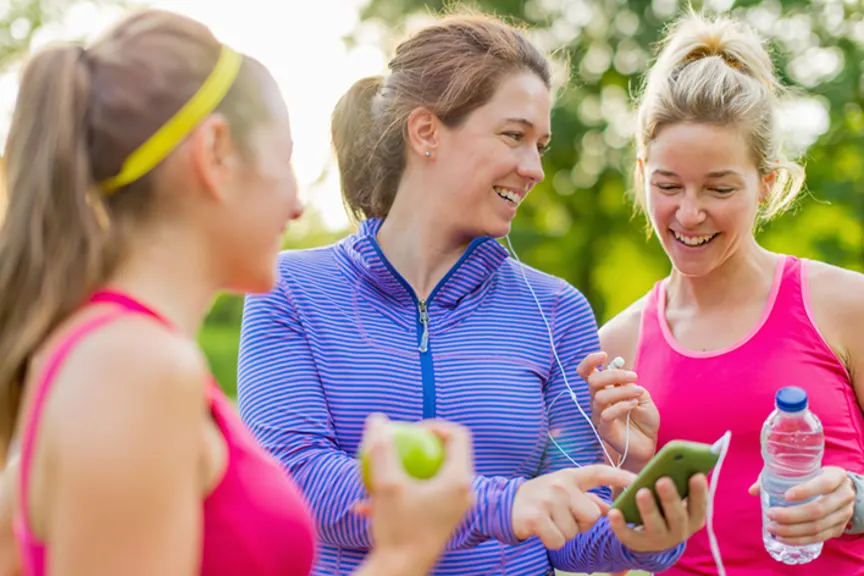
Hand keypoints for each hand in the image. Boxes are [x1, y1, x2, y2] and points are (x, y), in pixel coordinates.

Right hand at [354, 414, 473, 571]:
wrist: (403, 572)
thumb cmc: (397, 530)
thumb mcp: (386, 485)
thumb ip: (382, 449)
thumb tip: (377, 418)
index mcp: (460, 480)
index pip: (458, 435)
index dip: (435, 424)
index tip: (410, 428)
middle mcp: (464, 493)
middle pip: (447, 453)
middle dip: (420, 445)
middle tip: (397, 443)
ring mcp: (455, 508)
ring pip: (432, 475)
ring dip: (407, 470)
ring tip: (381, 469)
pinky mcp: (443, 519)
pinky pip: (425, 494)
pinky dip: (404, 490)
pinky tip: (370, 500)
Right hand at [512, 465, 636, 548]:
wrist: (504, 504)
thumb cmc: (540, 499)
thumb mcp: (562, 492)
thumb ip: (585, 498)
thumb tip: (609, 509)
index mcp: (569, 476)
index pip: (599, 472)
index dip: (620, 476)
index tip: (639, 480)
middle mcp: (560, 484)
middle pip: (591, 516)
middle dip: (581, 524)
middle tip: (563, 518)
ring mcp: (547, 500)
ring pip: (573, 532)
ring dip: (564, 533)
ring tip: (549, 521)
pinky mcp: (535, 517)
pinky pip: (558, 541)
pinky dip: (552, 541)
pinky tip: (542, 530)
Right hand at [579, 352, 658, 469]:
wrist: (649, 443)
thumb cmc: (644, 418)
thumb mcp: (641, 394)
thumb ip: (629, 383)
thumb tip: (619, 368)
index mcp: (604, 389)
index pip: (586, 372)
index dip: (590, 361)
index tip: (604, 355)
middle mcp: (597, 400)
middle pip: (593, 381)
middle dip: (614, 374)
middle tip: (634, 376)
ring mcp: (599, 415)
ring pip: (599, 396)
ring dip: (622, 391)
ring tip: (639, 393)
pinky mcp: (604, 430)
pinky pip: (605, 414)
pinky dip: (621, 406)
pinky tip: (634, 404)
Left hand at [608, 474, 707, 551]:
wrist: (652, 536)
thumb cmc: (666, 506)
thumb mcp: (676, 496)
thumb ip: (677, 482)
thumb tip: (675, 461)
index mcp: (693, 518)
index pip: (700, 506)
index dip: (699, 492)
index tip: (697, 475)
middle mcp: (679, 531)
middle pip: (677, 517)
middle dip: (670, 498)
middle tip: (663, 480)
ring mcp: (660, 540)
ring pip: (655, 526)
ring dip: (649, 509)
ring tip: (641, 492)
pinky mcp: (639, 544)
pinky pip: (629, 536)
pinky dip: (621, 525)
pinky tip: (614, 511)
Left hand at [749, 466, 854, 544]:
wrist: (838, 489)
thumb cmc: (812, 476)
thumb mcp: (800, 470)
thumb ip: (776, 476)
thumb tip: (752, 490)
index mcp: (837, 476)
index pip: (823, 484)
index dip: (805, 491)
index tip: (786, 496)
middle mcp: (844, 495)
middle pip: (818, 510)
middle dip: (791, 515)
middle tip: (770, 515)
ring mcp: (844, 514)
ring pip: (817, 527)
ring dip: (792, 531)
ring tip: (772, 528)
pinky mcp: (839, 529)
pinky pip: (819, 538)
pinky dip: (799, 540)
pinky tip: (783, 538)